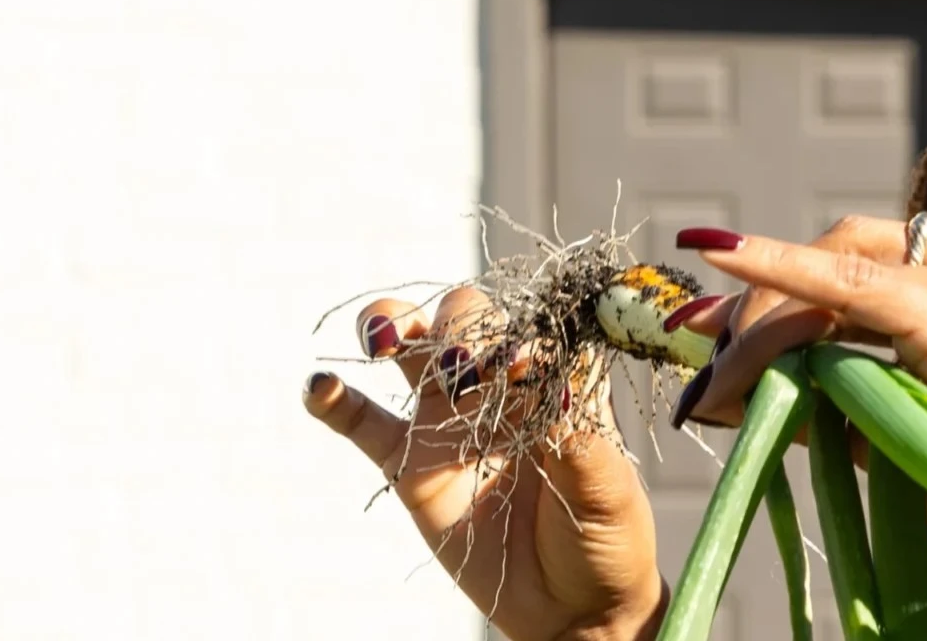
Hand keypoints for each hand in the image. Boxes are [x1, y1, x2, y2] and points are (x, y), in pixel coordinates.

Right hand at [303, 286, 680, 640]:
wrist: (572, 606)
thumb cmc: (605, 535)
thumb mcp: (607, 491)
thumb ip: (580, 442)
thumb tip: (556, 397)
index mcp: (555, 378)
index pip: (530, 328)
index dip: (521, 335)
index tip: (524, 364)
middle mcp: (499, 385)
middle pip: (466, 320)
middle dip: (459, 327)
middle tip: (464, 367)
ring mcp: (450, 420)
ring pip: (412, 351)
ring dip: (393, 326)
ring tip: (384, 336)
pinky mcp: (410, 465)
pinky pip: (365, 424)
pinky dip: (337, 401)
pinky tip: (319, 385)